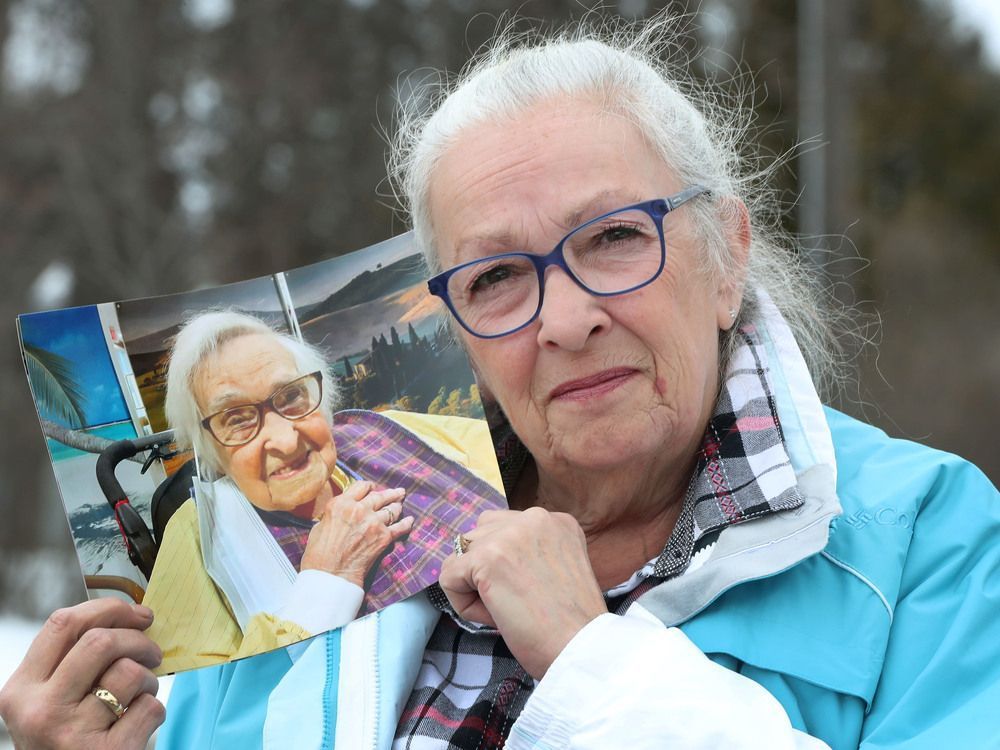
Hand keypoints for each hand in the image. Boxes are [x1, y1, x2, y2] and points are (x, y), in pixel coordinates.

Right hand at [0, 598, 163, 749]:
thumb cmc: (64, 744)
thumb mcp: (50, 703)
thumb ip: (73, 663)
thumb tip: (130, 618)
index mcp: (21, 691)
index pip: (62, 625)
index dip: (108, 609)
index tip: (136, 612)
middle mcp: (41, 712)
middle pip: (100, 642)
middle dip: (137, 639)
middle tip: (152, 651)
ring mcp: (72, 735)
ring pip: (129, 673)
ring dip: (149, 678)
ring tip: (141, 694)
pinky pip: (149, 708)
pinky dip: (154, 709)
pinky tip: (139, 724)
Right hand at [300, 481, 413, 586]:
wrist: (332, 575)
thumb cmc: (319, 554)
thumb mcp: (320, 525)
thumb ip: (335, 514)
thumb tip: (342, 512)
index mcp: (341, 504)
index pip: (361, 486)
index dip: (369, 487)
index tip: (373, 488)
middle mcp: (359, 509)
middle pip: (380, 496)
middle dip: (390, 494)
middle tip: (398, 492)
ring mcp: (374, 522)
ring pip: (392, 509)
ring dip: (397, 507)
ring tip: (400, 504)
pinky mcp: (384, 536)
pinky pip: (400, 527)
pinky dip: (406, 523)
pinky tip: (410, 521)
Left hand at [438, 507, 607, 679]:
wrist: (581, 649)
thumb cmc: (571, 625)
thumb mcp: (557, 569)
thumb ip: (528, 553)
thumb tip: (482, 557)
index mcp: (556, 521)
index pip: (504, 529)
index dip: (507, 566)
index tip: (532, 592)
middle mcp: (535, 517)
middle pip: (480, 535)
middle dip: (485, 571)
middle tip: (518, 602)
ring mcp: (509, 534)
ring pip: (462, 555)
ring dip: (474, 585)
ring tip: (507, 609)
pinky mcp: (487, 557)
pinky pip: (449, 577)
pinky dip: (463, 604)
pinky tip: (495, 616)